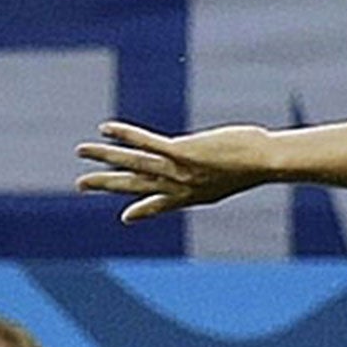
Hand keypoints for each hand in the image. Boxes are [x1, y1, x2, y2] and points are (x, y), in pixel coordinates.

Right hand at [75, 122, 271, 220]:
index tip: (126, 217)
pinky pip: (145, 143)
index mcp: (193, 195)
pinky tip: (106, 128)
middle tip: (80, 184)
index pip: (161, 205)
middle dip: (106, 184)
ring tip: (81, 151)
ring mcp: (177, 170)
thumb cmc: (258, 164)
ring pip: (132, 163)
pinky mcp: (180, 151)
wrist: (265, 162)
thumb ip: (222, 178)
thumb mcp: (236, 177)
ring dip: (104, 156)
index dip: (143, 212)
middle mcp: (179, 186)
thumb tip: (231, 170)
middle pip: (135, 185)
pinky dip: (124, 135)